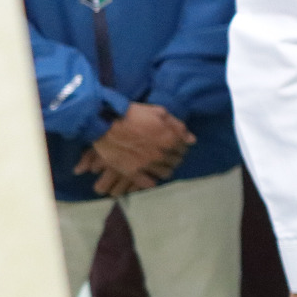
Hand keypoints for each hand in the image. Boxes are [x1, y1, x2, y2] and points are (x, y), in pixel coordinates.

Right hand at [75, 102, 193, 195]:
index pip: (184, 148)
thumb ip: (177, 125)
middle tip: (167, 155)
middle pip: (176, 161)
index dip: (180, 147)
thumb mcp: (158, 112)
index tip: (175, 146)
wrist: (105, 123)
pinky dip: (151, 181)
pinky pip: (149, 184)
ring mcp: (147, 165)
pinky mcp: (133, 172)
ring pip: (166, 173)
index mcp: (170, 139)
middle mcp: (162, 154)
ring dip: (165, 169)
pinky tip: (149, 177)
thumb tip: (191, 140)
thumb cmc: (132, 114)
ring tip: (159, 165)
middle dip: (174, 158)